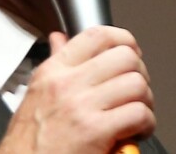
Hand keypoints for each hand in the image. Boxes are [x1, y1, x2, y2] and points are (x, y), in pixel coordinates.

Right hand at [0, 26, 155, 153]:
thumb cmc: (29, 139)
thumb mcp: (37, 91)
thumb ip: (55, 62)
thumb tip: (59, 39)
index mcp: (54, 70)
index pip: (97, 35)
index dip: (123, 38)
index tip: (131, 51)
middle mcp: (67, 83)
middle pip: (124, 57)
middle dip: (139, 73)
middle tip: (136, 89)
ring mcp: (81, 106)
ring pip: (136, 84)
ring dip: (145, 100)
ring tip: (137, 112)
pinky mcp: (94, 132)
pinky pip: (138, 114)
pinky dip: (146, 123)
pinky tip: (135, 131)